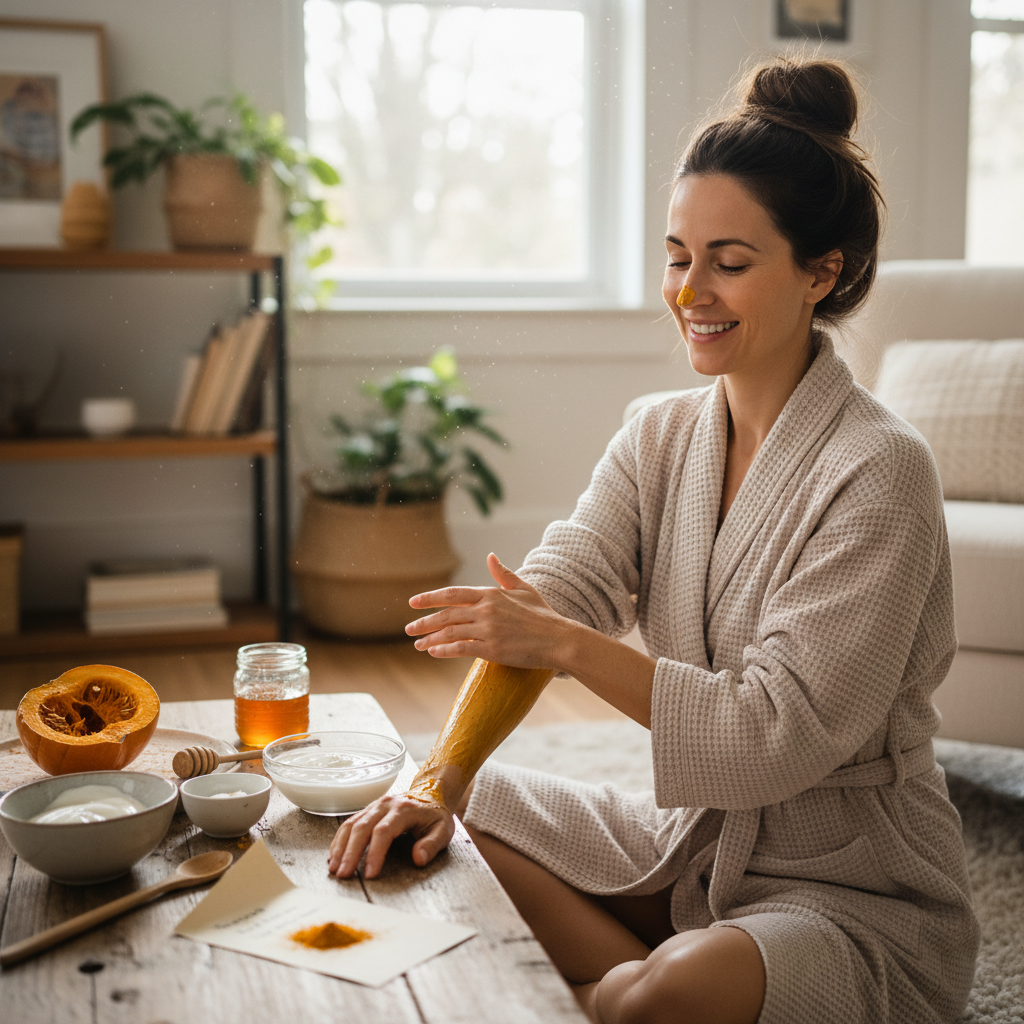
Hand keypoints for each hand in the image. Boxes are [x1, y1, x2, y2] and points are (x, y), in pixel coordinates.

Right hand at [327, 792, 454, 878]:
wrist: (432, 792)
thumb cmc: (436, 814)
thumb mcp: (444, 830)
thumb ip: (432, 844)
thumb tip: (418, 859)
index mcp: (404, 809)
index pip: (384, 831)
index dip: (375, 853)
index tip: (369, 874)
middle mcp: (385, 805)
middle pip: (362, 827)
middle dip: (350, 853)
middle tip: (343, 874)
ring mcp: (374, 806)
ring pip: (351, 824)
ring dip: (340, 847)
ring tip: (333, 868)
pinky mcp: (368, 810)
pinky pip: (349, 823)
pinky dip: (339, 840)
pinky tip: (334, 856)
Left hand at [405, 553, 576, 666]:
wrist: (558, 638)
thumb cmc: (543, 614)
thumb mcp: (524, 589)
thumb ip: (504, 574)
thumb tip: (490, 556)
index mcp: (491, 594)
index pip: (453, 594)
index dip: (430, 597)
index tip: (413, 602)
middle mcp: (486, 609)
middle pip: (446, 613)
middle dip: (424, 621)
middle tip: (408, 628)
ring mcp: (488, 629)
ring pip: (450, 631)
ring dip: (430, 638)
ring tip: (417, 644)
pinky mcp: (491, 648)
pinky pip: (460, 648)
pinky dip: (444, 650)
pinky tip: (434, 652)